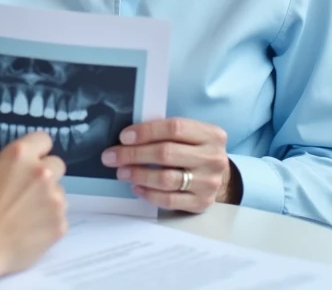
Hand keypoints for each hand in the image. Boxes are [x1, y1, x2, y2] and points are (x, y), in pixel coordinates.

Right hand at [0, 131, 68, 275]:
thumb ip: (3, 165)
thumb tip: (13, 171)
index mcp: (21, 155)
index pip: (43, 139)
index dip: (36, 151)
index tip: (30, 162)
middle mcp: (43, 172)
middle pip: (56, 164)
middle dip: (45, 174)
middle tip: (28, 190)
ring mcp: (56, 199)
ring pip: (59, 193)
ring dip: (47, 200)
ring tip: (26, 216)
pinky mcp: (61, 224)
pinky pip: (59, 217)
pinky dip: (47, 222)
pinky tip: (30, 232)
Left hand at [101, 117, 236, 211]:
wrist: (220, 177)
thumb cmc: (197, 151)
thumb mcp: (192, 135)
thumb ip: (168, 132)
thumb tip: (129, 137)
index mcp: (212, 134)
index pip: (174, 128)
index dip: (146, 131)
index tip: (124, 137)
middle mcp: (213, 158)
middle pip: (166, 153)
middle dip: (133, 154)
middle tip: (112, 157)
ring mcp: (209, 182)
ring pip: (166, 178)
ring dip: (138, 174)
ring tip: (121, 172)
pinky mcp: (202, 202)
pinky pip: (169, 199)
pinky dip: (148, 193)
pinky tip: (136, 187)